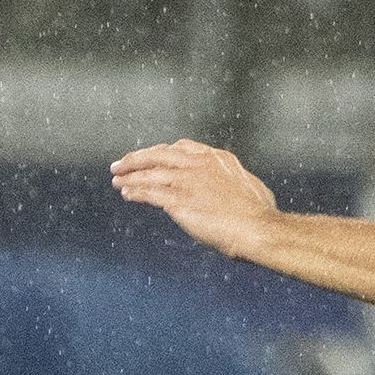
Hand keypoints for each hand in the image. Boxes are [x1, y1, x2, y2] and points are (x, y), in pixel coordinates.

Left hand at [110, 139, 280, 259]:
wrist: (258, 227)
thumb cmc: (258, 213)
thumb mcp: (247, 184)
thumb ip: (230, 180)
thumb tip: (228, 185)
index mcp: (216, 158)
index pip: (180, 147)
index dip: (160, 151)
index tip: (149, 156)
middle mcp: (199, 164)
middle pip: (158, 154)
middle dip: (136, 158)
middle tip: (120, 164)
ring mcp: (187, 181)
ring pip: (150, 173)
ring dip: (130, 176)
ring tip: (117, 180)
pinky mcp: (179, 201)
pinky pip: (149, 193)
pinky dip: (135, 192)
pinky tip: (126, 193)